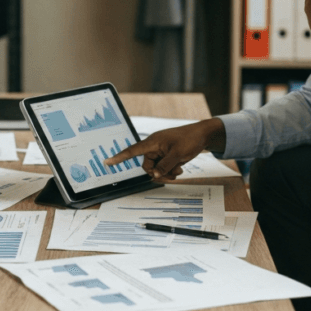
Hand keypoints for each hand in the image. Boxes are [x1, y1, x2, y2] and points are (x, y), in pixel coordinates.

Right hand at [104, 118, 224, 180]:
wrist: (203, 135)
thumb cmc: (190, 139)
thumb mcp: (177, 154)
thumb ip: (165, 165)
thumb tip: (155, 175)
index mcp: (153, 142)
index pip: (133, 150)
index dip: (120, 157)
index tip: (107, 162)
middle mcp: (154, 146)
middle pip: (147, 165)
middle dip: (158, 172)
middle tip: (170, 174)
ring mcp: (161, 151)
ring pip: (157, 168)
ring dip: (166, 172)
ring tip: (178, 170)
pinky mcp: (167, 155)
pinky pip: (164, 167)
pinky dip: (170, 171)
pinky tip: (179, 169)